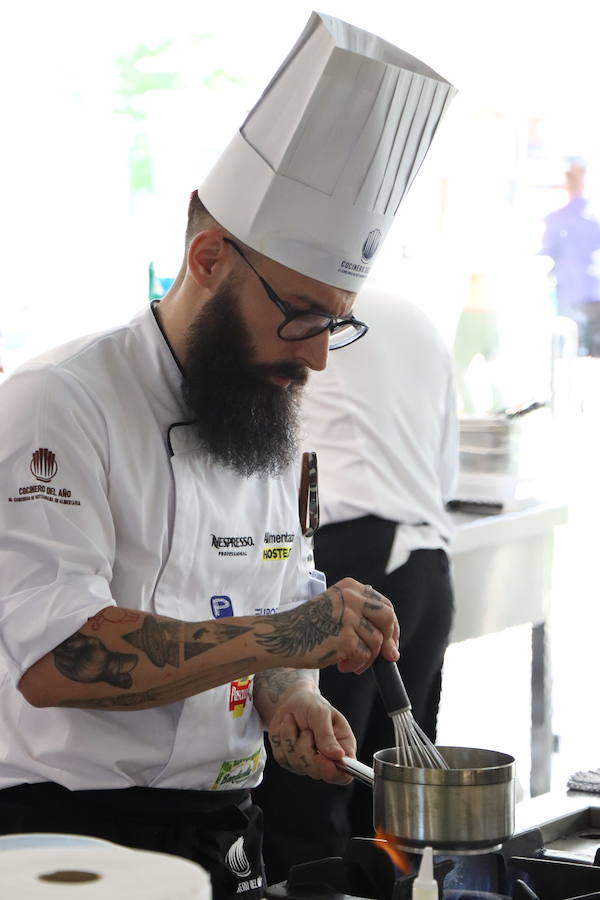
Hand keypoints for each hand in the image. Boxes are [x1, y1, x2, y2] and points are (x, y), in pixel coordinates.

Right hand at [254, 579, 398, 675]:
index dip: (392, 626)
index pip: (384, 604)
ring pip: (377, 642)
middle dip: (391, 640)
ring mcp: (348, 617)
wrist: (282, 636)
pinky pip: (364, 655)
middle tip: (387, 656)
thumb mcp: (334, 608)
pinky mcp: (345, 638)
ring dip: (367, 658)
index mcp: (350, 588)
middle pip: (387, 618)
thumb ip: (359, 616)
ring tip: (349, 662)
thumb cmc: (307, 627)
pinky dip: (356, 665)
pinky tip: (342, 665)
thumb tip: (391, 645)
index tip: (390, 641)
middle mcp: (351, 598)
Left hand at [268, 682, 355, 783]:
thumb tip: (338, 755)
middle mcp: (326, 761)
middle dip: (306, 748)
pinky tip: (287, 728)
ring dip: (292, 738)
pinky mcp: (289, 761)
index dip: (332, 771)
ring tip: (295, 722)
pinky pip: (282, 757)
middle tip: (306, 730)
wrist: (292, 702)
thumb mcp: (321, 713)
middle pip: (317, 772)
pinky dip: (281, 739)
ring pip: (296, 764)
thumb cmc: (311, 705)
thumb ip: (327, 735)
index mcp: (343, 749)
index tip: (319, 757)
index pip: (344, 774)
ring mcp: (306, 764)